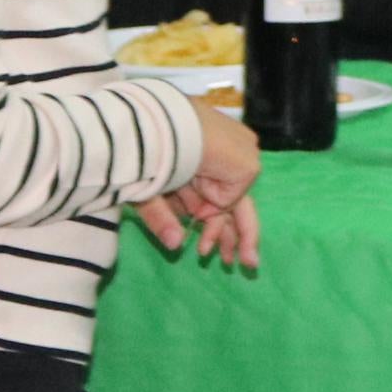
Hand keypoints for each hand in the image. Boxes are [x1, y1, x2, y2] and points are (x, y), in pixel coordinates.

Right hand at [139, 105, 262, 269]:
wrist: (155, 126)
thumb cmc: (143, 150)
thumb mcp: (151, 190)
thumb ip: (166, 216)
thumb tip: (176, 245)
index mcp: (205, 154)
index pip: (218, 193)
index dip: (216, 225)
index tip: (205, 251)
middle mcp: (227, 155)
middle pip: (236, 202)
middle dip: (237, 236)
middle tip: (246, 265)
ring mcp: (241, 156)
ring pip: (236, 205)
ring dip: (231, 236)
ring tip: (236, 263)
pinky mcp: (247, 164)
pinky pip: (231, 200)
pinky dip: (216, 212)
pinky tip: (199, 212)